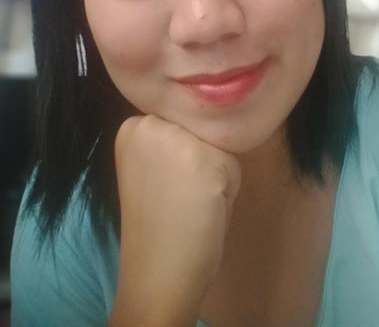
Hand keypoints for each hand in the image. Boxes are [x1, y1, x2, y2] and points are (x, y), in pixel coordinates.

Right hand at [111, 114, 241, 322]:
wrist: (156, 272)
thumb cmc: (158, 225)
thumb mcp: (153, 167)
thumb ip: (170, 142)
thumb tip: (208, 118)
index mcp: (133, 125)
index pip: (181, 125)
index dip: (183, 159)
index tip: (164, 188)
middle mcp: (151, 124)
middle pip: (201, 132)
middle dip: (201, 163)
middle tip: (178, 199)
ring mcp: (178, 140)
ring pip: (220, 148)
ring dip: (216, 176)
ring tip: (191, 205)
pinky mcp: (206, 160)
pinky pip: (234, 169)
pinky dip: (228, 193)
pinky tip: (204, 212)